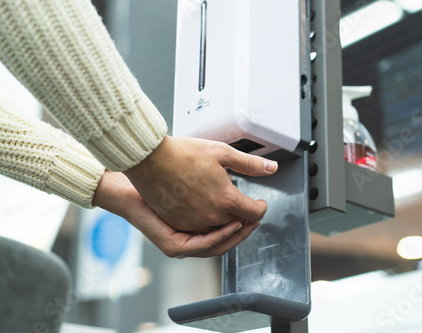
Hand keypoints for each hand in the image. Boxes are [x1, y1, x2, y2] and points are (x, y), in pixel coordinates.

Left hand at [92, 170, 259, 257]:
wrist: (141, 170)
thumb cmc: (166, 169)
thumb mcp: (202, 172)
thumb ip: (226, 177)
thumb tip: (255, 173)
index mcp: (195, 222)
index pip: (226, 227)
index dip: (244, 220)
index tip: (257, 208)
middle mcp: (189, 234)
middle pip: (226, 239)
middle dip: (244, 230)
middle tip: (257, 219)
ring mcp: (182, 241)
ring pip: (217, 246)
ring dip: (236, 236)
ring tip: (249, 222)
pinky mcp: (174, 244)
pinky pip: (202, 245)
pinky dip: (219, 237)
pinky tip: (233, 224)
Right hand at [123, 136, 277, 232]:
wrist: (149, 160)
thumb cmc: (183, 153)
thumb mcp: (221, 152)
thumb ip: (249, 164)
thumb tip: (272, 168)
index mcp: (226, 199)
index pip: (254, 213)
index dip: (261, 208)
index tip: (259, 204)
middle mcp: (211, 216)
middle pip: (238, 226)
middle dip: (246, 219)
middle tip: (248, 211)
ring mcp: (193, 223)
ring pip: (218, 232)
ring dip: (228, 226)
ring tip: (230, 214)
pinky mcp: (177, 224)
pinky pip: (198, 234)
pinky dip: (207, 228)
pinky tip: (207, 215)